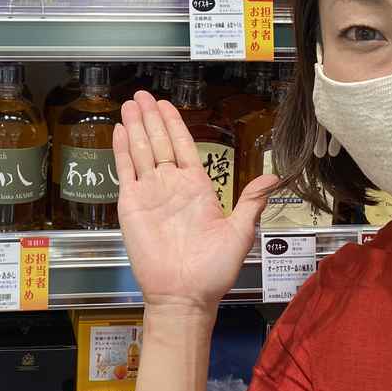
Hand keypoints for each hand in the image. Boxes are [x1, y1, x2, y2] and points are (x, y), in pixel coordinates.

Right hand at [114, 90, 278, 314]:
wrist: (184, 295)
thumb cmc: (212, 271)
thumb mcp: (239, 232)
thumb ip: (251, 202)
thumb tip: (273, 177)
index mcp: (196, 188)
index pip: (183, 146)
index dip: (174, 124)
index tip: (166, 106)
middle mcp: (171, 186)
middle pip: (160, 142)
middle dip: (151, 118)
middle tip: (143, 95)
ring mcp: (149, 193)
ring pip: (141, 150)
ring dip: (135, 126)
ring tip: (130, 104)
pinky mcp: (131, 205)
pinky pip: (125, 171)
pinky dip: (121, 150)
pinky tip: (119, 131)